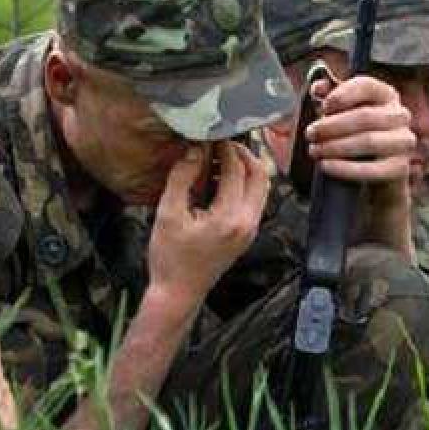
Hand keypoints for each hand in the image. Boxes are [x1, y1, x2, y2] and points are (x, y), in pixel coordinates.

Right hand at [146, 140, 267, 301]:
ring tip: (217, 161)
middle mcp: (247, 223)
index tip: (209, 137)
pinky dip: (241, 185)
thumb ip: (181, 179)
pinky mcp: (245, 234)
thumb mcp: (168, 214)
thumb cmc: (170, 258)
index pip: (237, 170)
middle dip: (242, 154)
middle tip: (220, 144)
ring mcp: (250, 230)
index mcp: (230, 217)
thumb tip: (193, 151)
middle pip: (260, 175)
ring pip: (260, 187)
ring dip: (243, 169)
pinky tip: (216, 182)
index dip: (224, 148)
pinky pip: (252, 200)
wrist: (178, 293)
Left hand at [305, 75, 413, 182]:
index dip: (342, 95)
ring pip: (369, 141)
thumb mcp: (337, 109)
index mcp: (384, 94)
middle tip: (310, 134)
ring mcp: (403, 141)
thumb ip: (327, 94)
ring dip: (336, 147)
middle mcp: (399, 115)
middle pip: (365, 116)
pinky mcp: (399, 167)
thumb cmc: (349, 130)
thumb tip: (318, 88)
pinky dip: (345, 168)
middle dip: (331, 126)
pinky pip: (372, 169)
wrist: (368, 166)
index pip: (366, 85)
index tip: (323, 106)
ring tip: (314, 151)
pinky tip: (325, 165)